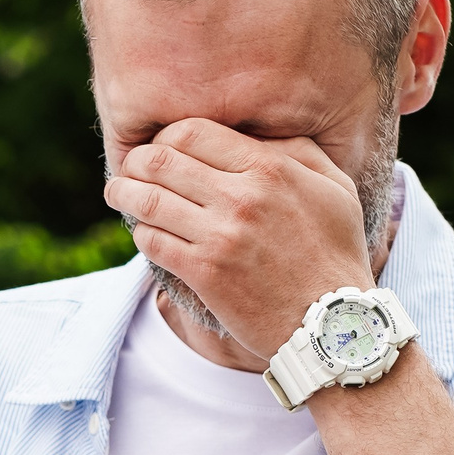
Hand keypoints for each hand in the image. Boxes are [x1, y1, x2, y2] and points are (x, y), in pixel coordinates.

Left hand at [104, 118, 376, 360]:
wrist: (335, 322)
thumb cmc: (335, 252)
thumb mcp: (333, 187)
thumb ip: (296, 151)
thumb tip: (255, 132)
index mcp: (269, 168)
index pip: (192, 132)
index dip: (165, 137)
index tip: (160, 147)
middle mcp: (241, 197)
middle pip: (160, 161)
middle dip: (135, 162)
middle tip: (128, 168)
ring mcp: (220, 236)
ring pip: (148, 201)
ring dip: (124, 194)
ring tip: (117, 193)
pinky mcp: (205, 273)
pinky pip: (153, 242)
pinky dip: (141, 233)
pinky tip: (144, 232)